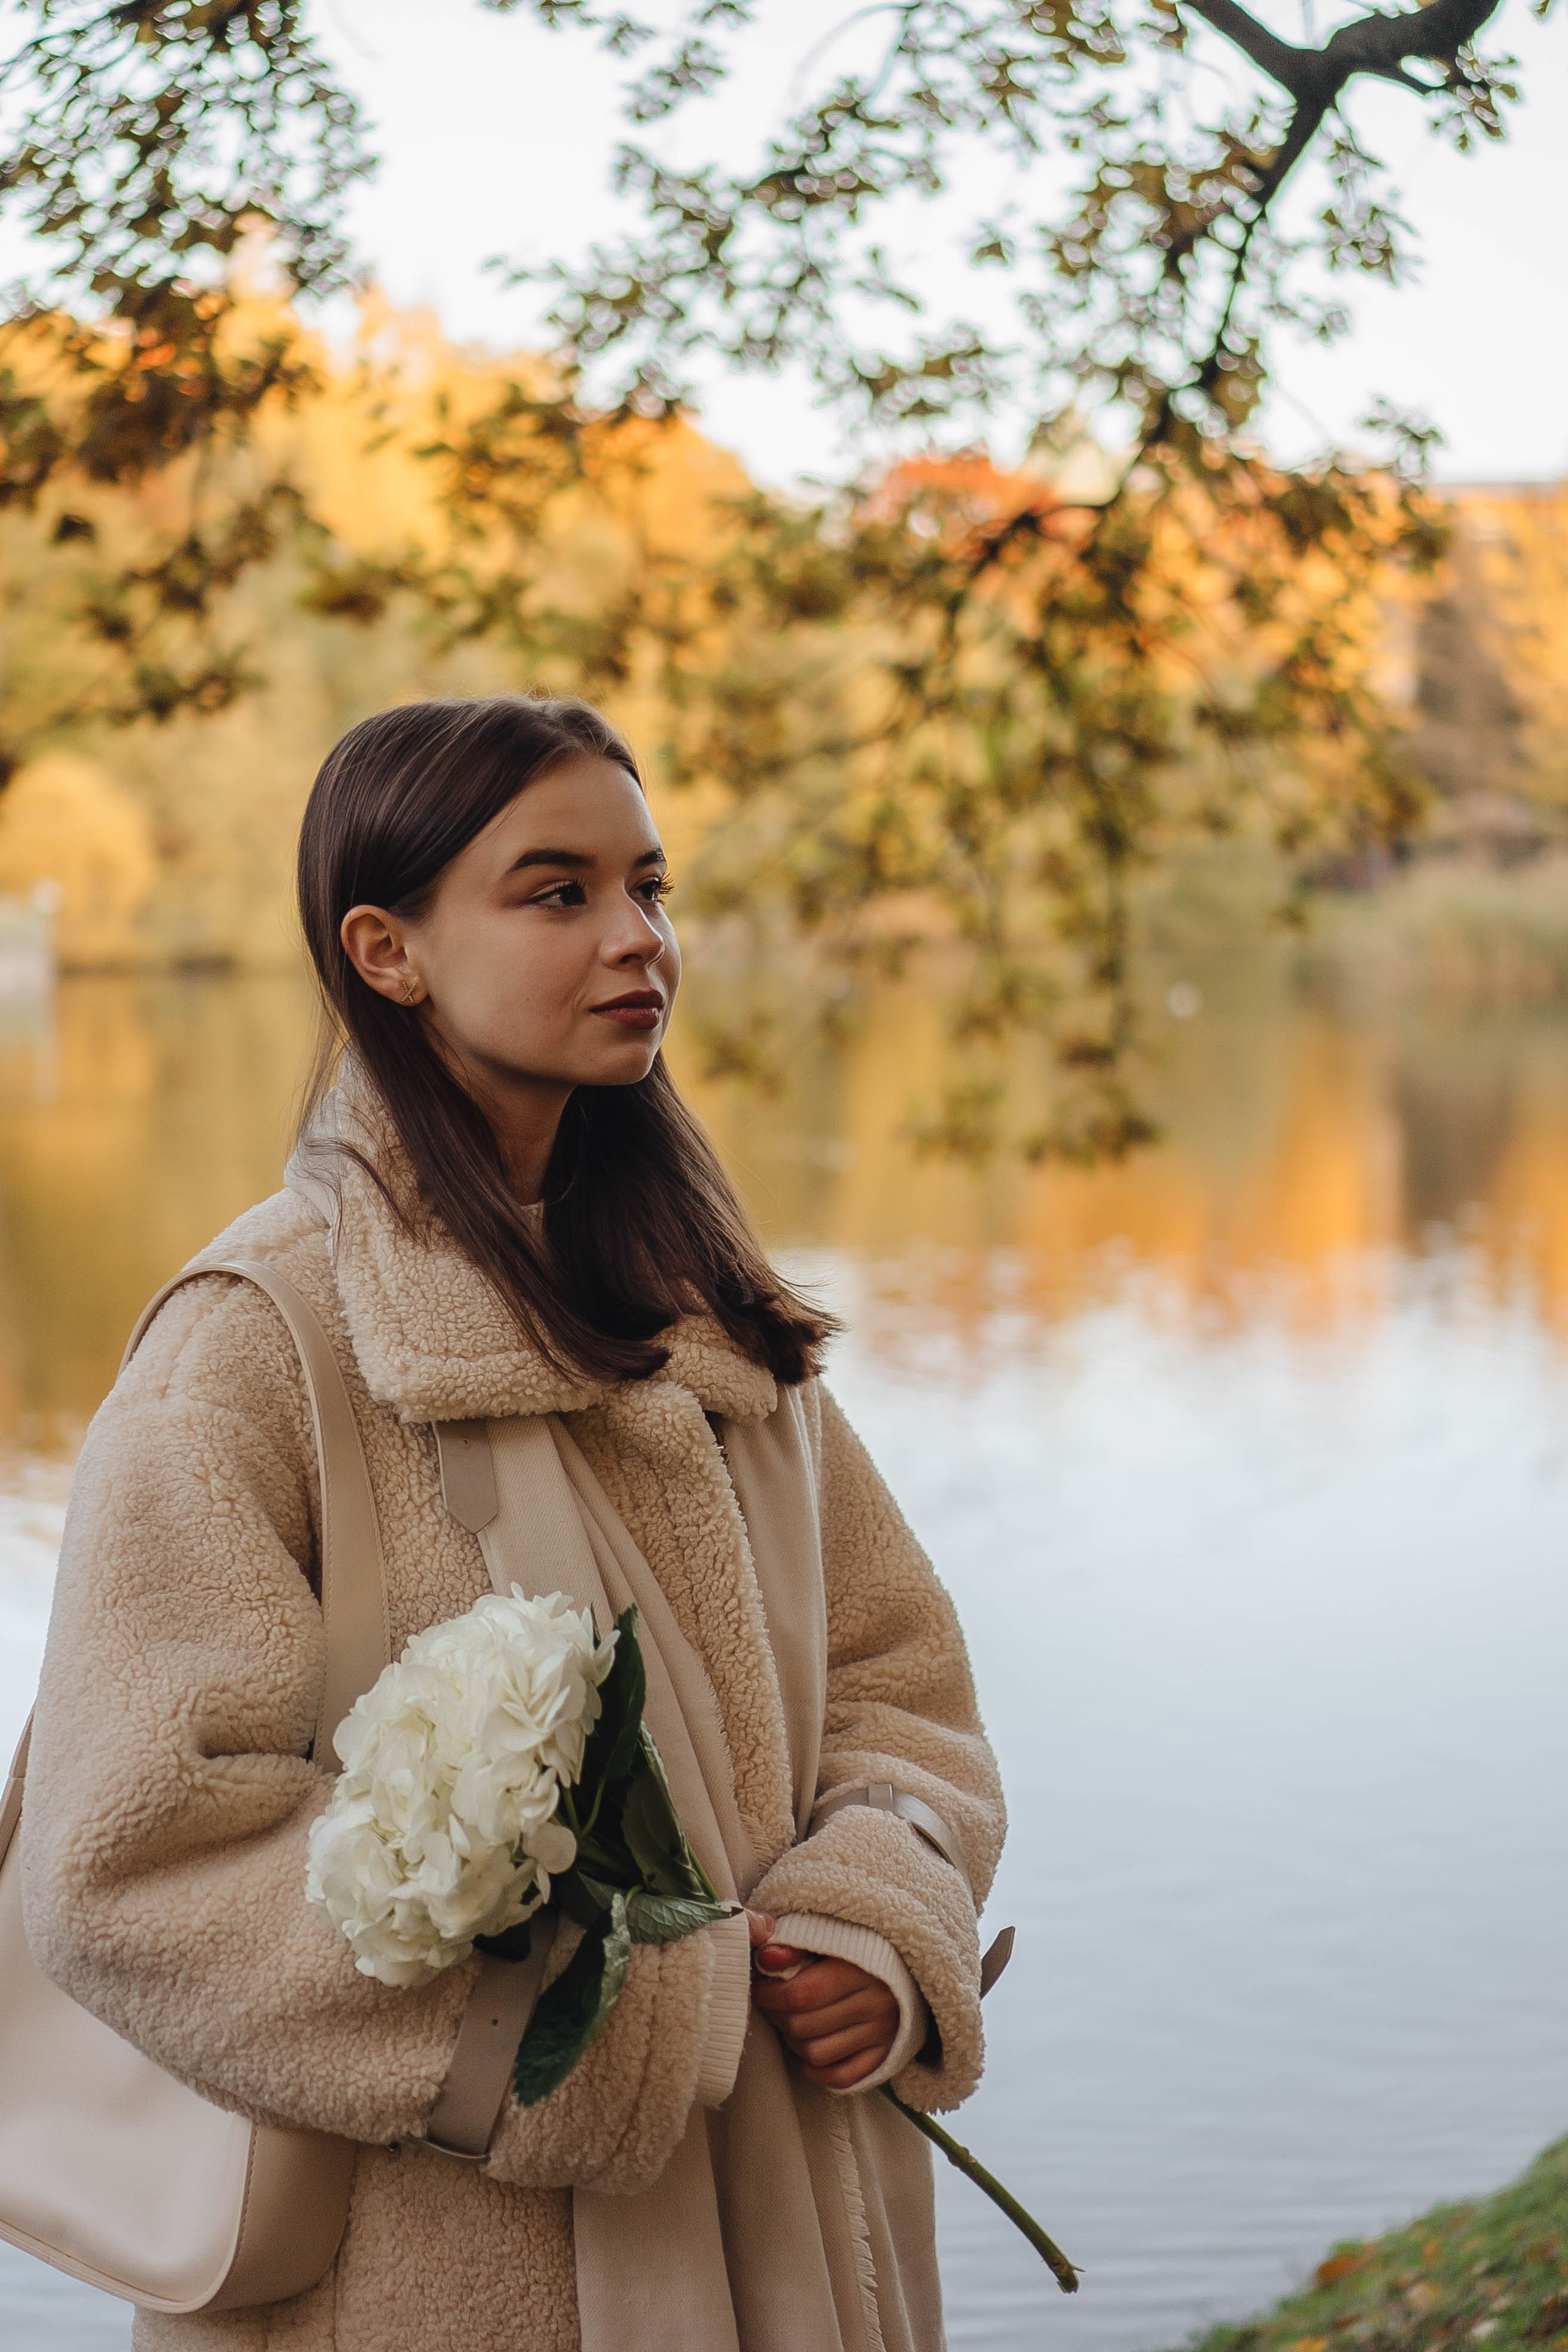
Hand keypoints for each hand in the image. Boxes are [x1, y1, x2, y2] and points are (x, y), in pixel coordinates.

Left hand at [751, 1939, 901, 2089]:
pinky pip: (841, 2077)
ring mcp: (881, 2034)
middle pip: (805, 2026)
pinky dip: (817, 2070)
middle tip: (772, 2005)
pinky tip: (808, 2051)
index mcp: (862, 1968)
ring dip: (793, 2042)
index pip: (804, 1993)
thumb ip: (796, 1945)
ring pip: (817, 2054)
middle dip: (778, 2016)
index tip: (760, 1988)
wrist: (905, 1968)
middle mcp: (875, 2004)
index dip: (772, 1994)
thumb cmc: (857, 1949)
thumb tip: (766, 1959)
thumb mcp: (829, 1936)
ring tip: (790, 2023)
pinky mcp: (883, 2056)